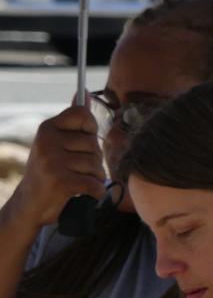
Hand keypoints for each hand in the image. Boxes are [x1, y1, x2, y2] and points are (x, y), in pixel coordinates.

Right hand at [6, 104, 105, 230]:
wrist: (29, 204)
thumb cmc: (49, 172)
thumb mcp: (56, 143)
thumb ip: (72, 122)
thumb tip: (87, 93)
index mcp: (48, 128)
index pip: (83, 115)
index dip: (91, 128)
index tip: (84, 140)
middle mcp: (47, 141)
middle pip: (94, 145)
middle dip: (94, 161)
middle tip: (78, 169)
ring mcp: (52, 161)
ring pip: (97, 166)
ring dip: (95, 178)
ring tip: (78, 180)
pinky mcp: (60, 181)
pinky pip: (95, 185)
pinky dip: (96, 192)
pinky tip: (85, 193)